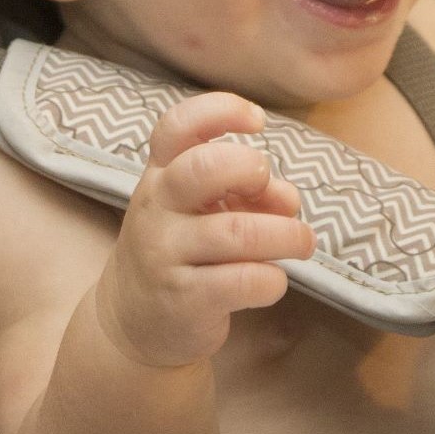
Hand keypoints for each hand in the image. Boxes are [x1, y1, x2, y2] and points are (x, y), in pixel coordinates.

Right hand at [93, 93, 314, 368]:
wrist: (133, 322)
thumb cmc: (182, 250)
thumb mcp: (202, 210)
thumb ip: (246, 191)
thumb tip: (288, 198)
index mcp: (160, 175)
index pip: (177, 127)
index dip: (220, 111)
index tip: (257, 120)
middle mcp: (156, 208)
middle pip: (203, 169)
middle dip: (252, 170)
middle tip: (271, 188)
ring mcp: (165, 254)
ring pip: (238, 232)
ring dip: (286, 235)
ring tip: (301, 242)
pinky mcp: (185, 300)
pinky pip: (243, 281)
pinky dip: (272, 279)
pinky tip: (272, 281)